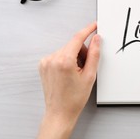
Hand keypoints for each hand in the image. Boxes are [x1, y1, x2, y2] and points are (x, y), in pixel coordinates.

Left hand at [36, 22, 99, 138]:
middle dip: (82, 52)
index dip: (88, 30)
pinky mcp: (43, 65)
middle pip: (73, 45)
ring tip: (76, 73)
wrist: (60, 113)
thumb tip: (96, 39)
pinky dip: (66, 60)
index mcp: (64, 61)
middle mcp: (52, 59)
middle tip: (85, 68)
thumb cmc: (73, 99)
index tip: (94, 25)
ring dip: (74, 57)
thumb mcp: (90, 75)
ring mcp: (46, 62)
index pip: (78, 38)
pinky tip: (68, 73)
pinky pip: (59, 55)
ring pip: (66, 50)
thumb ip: (94, 54)